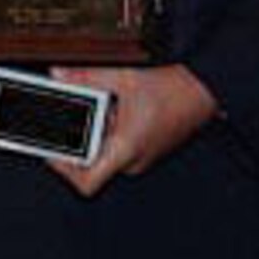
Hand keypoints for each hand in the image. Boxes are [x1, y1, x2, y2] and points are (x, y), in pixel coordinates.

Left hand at [45, 64, 218, 197]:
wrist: (209, 87)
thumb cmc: (177, 88)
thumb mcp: (124, 78)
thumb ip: (87, 77)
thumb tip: (59, 75)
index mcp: (126, 150)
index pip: (85, 182)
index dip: (62, 168)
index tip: (49, 148)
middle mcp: (134, 160)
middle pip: (92, 163)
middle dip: (77, 138)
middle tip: (67, 114)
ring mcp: (143, 155)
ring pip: (106, 151)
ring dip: (95, 129)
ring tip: (98, 104)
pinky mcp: (149, 146)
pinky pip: (121, 144)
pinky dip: (111, 127)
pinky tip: (115, 104)